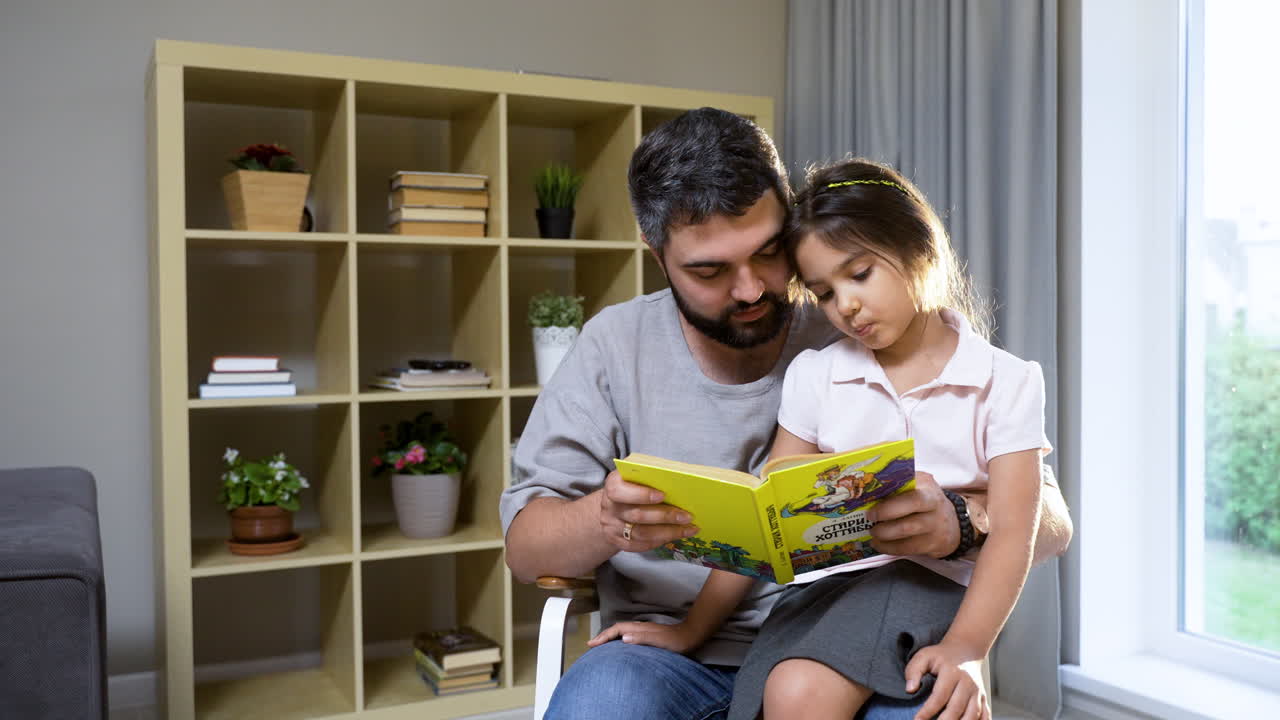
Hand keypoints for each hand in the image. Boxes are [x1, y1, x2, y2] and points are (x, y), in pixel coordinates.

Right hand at [587, 620, 705, 654]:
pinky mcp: (647, 636)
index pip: (617, 630)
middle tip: (591, 645)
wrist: (690, 636)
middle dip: (603, 636)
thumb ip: (642, 638)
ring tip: (600, 646)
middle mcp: (639, 628)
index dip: (604, 636)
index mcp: (639, 628)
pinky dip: (618, 641)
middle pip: (616, 629)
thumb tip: (624, 637)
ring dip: (610, 638)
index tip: (592, 644)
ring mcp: (643, 631)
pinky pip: (627, 637)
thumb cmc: (676, 641)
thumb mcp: (659, 640)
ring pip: (621, 632)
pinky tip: (619, 648)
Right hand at [599, 469, 698, 552]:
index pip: (620, 491)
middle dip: (665, 516)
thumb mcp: (634, 477)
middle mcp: (610, 507)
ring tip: (687, 528)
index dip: (642, 494)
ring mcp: (612, 526)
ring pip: (641, 533)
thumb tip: (678, 485)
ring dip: (668, 532)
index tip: (663, 495)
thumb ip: (649, 478)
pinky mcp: (618, 541)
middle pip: (637, 515)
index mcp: (613, 485)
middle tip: (687, 516)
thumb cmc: (630, 487)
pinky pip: (640, 545)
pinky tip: (676, 535)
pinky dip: (661, 541)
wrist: (612, 508)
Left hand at [866, 471, 959, 558]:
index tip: (872, 511)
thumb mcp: (918, 483)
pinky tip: (878, 544)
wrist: (950, 521)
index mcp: (929, 491)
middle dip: (885, 526)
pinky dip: (889, 548)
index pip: (913, 500)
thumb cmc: (925, 498)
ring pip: (907, 540)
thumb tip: (868, 487)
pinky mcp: (931, 546)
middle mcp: (935, 512)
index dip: (890, 507)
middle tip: (869, 521)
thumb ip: (899, 482)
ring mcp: (934, 530)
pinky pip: (907, 550)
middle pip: (909, 524)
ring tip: (872, 533)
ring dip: (885, 537)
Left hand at [905, 641, 989, 719]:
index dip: (928, 711)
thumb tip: (910, 689)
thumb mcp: (924, 656)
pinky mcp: (984, 698)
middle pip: (956, 708)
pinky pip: (985, 715)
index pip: (939, 696)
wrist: (965, 650)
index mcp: (952, 672)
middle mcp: (968, 683)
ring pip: (972, 714)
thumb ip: (914, 671)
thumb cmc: (940, 656)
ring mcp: (978, 691)